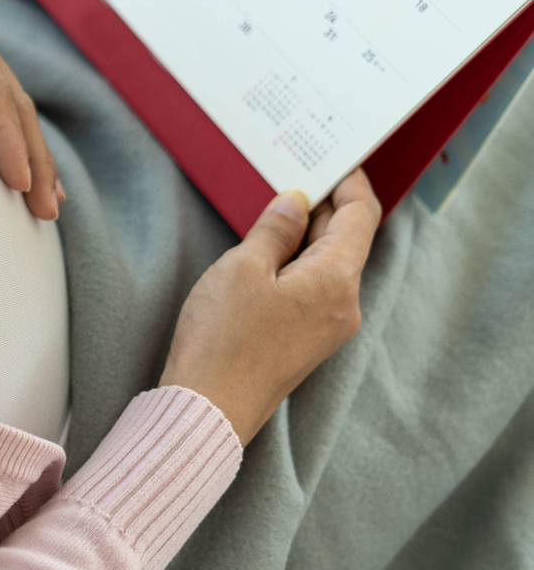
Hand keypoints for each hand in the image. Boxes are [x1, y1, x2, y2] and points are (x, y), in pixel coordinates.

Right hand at [159, 169, 381, 444]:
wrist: (209, 409)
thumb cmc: (223, 339)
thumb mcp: (242, 268)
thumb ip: (275, 230)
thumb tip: (296, 203)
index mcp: (336, 280)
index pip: (360, 218)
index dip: (351, 184)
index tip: (335, 160)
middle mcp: (344, 305)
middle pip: (347, 241)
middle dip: (325, 208)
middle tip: (297, 176)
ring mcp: (328, 327)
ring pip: (329, 266)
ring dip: (307, 236)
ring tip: (277, 211)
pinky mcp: (306, 342)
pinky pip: (314, 289)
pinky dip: (298, 263)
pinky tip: (269, 254)